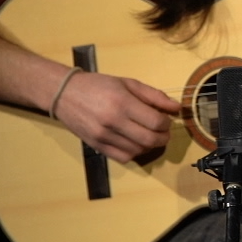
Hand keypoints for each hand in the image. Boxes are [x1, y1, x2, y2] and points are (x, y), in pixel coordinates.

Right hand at [53, 71, 180, 162]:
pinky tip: (135, 142)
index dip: (167, 123)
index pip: (156, 122)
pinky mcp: (96, 146)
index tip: (166, 119)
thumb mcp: (128, 83)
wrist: (64, 94)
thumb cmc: (98, 85)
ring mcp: (103, 136)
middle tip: (163, 131)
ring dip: (150, 146)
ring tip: (149, 135)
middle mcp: (113, 122)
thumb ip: (154, 96)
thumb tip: (177, 108)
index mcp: (122, 103)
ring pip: (138, 151)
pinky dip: (134, 153)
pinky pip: (123, 157)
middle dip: (163, 137)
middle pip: (150, 139)